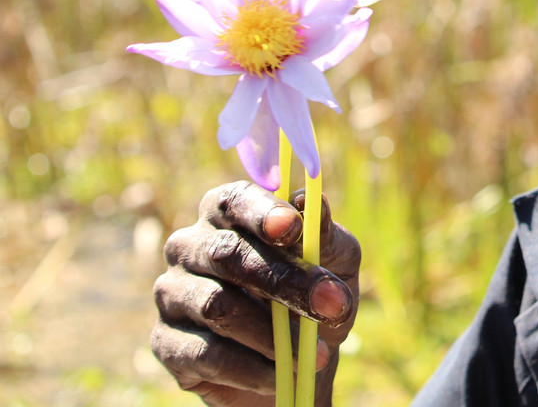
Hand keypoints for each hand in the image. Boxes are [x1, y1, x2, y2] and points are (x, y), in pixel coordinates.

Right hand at [151, 182, 360, 405]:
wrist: (294, 362)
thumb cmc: (312, 296)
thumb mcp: (334, 263)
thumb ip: (325, 236)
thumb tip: (314, 203)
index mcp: (227, 211)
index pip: (235, 201)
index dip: (262, 213)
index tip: (292, 229)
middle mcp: (190, 245)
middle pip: (227, 254)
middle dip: (285, 281)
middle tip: (330, 305)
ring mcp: (171, 293)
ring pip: (218, 306)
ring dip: (273, 334)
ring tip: (314, 354)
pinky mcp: (165, 342)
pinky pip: (207, 353)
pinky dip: (252, 367)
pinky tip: (281, 375)